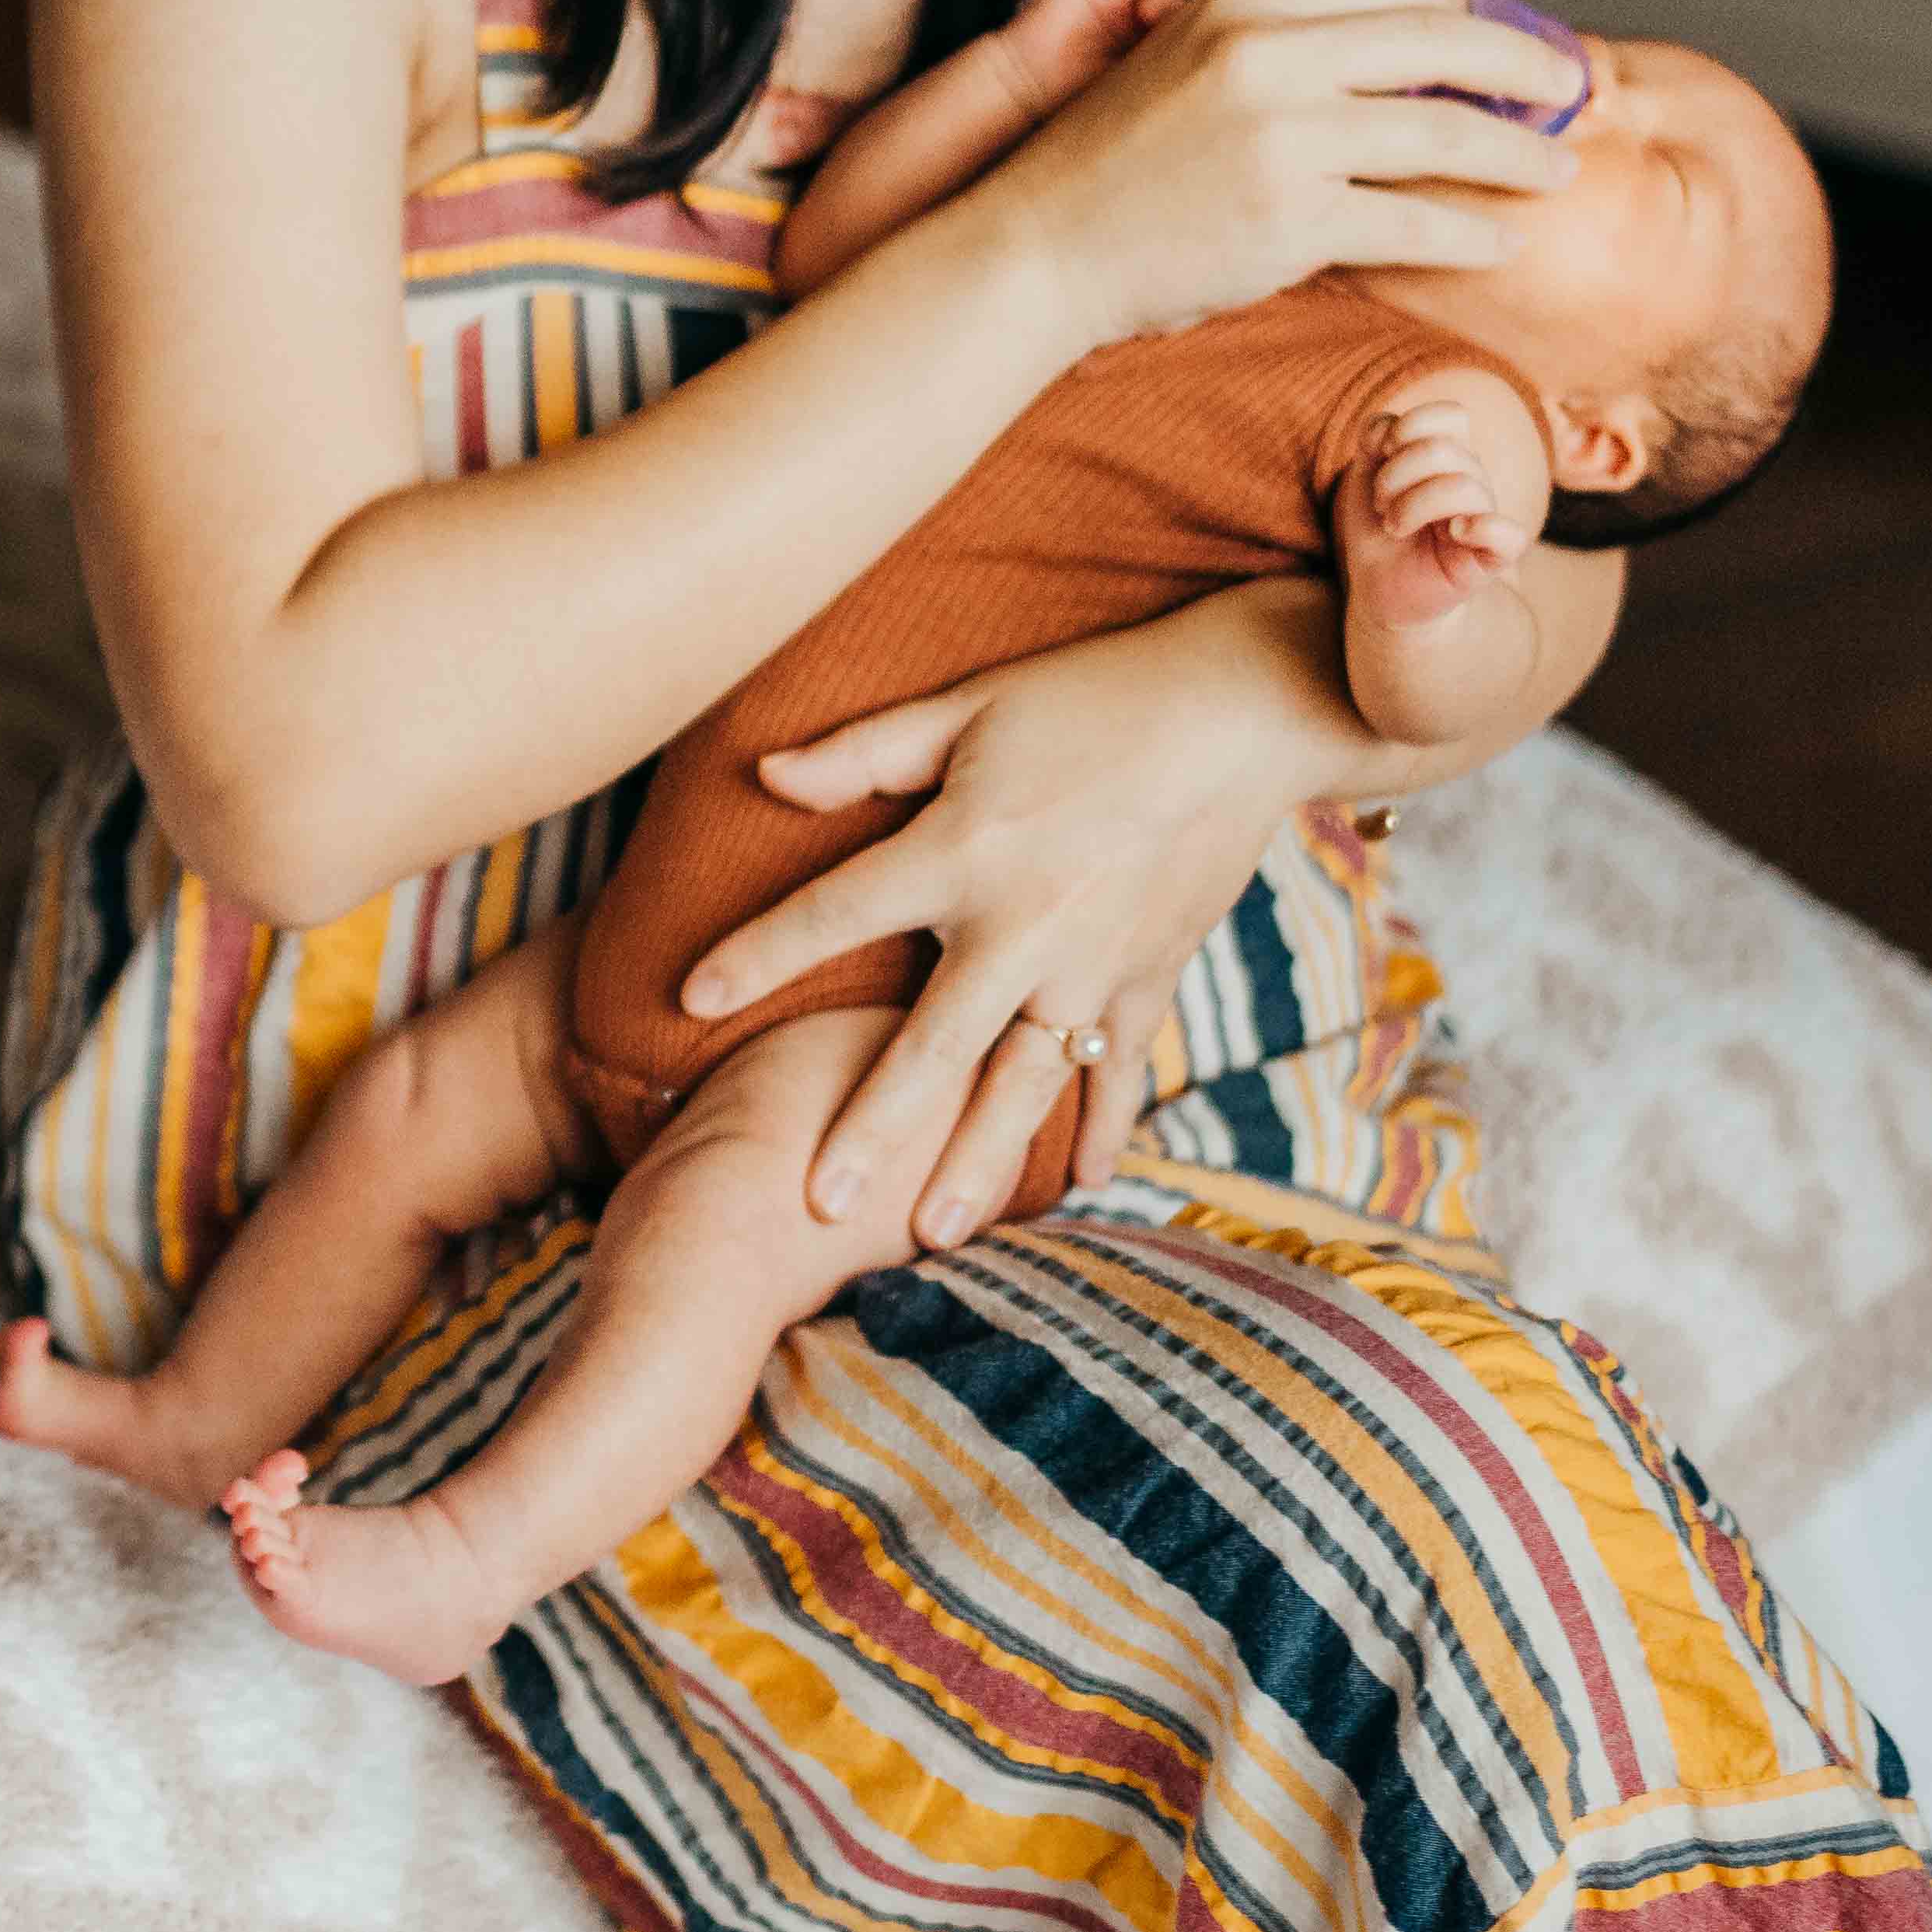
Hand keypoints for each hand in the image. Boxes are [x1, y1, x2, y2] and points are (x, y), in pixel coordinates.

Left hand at [673, 587, 1340, 1249]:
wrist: (1240, 715)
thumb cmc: (1088, 699)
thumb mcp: (966, 708)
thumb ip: (863, 754)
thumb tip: (764, 775)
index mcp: (960, 853)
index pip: (834, 912)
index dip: (758, 951)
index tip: (690, 996)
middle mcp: (1022, 927)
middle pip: (932, 1047)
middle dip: (874, 1130)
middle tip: (821, 1206)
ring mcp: (1094, 967)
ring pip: (1025, 1086)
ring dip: (981, 1163)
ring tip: (937, 1232)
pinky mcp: (1152, 980)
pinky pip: (1120, 1070)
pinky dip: (1104, 1126)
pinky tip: (1083, 1183)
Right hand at [953, 0, 1578, 347]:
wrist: (1037, 247)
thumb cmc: (1114, 164)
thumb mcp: (1183, 61)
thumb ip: (1274, 42)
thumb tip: (1387, 49)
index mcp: (1244, 1)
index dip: (1457, 18)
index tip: (1492, 51)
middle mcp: (1269, 53)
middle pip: (1442, 43)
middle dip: (1522, 69)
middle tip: (1567, 90)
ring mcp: (1283, 135)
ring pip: (1444, 136)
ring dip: (1516, 154)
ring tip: (1556, 169)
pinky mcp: (1291, 217)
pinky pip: (1414, 221)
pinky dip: (1471, 232)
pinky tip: (1499, 239)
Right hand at [990, 0, 1188, 120]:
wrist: (1023, 87)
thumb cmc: (1072, 97)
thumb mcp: (1131, 85)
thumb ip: (1162, 64)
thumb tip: (1196, 50)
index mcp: (1146, 42)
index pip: (1185, 19)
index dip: (1194, 25)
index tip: (1187, 47)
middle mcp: (1132, 15)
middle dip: (1174, 11)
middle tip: (1156, 33)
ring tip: (1144, 18)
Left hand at [1353, 376, 1539, 591]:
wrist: (1379, 586)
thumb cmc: (1378, 526)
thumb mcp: (1365, 474)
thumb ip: (1375, 438)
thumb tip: (1391, 430)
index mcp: (1450, 455)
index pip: (1451, 415)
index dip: (1410, 426)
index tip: (1382, 453)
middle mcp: (1474, 480)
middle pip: (1445, 450)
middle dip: (1395, 475)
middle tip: (1382, 505)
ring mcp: (1486, 517)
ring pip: (1464, 486)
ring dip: (1411, 506)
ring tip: (1394, 526)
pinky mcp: (1492, 557)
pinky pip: (1510, 534)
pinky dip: (1482, 528)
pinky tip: (1454, 533)